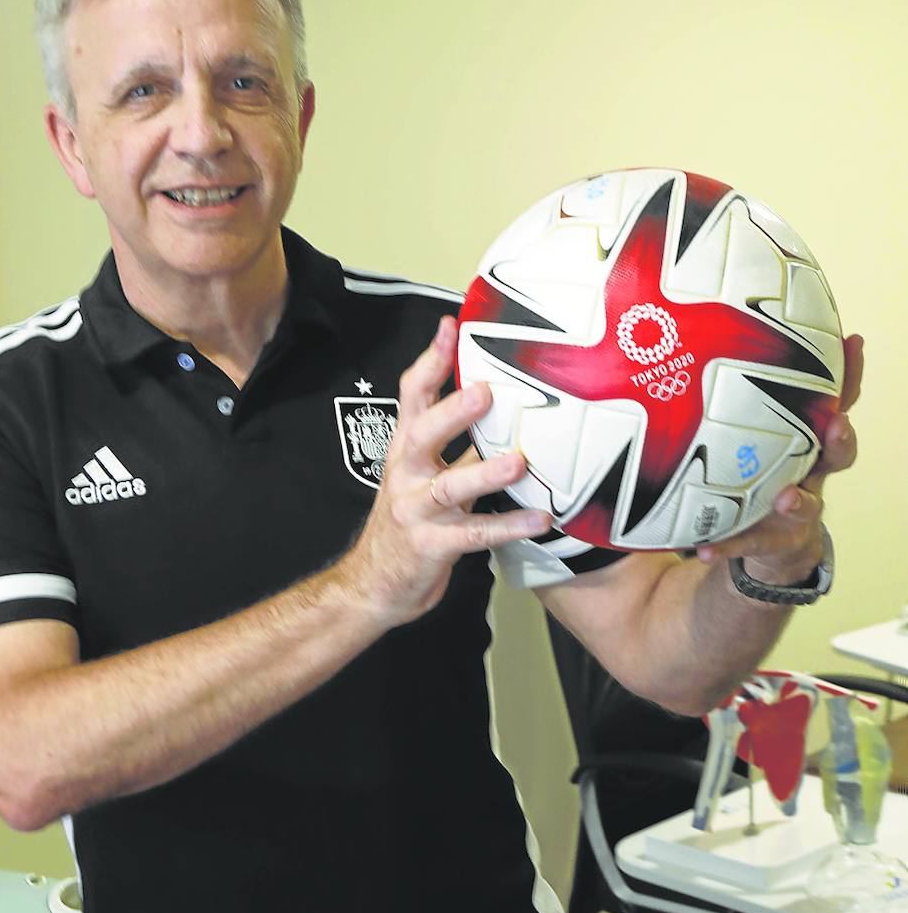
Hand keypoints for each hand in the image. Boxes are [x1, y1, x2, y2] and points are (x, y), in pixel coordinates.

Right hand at [341, 316, 551, 625]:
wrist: (374, 585)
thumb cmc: (408, 524)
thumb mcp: (423, 474)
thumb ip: (456, 444)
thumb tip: (501, 406)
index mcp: (405, 451)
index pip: (411, 397)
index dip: (429, 362)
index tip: (450, 327)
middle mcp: (406, 475)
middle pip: (422, 434)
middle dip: (452, 412)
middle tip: (484, 391)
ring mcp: (415, 511)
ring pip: (449, 487)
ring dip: (484, 472)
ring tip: (518, 462)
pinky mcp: (431, 547)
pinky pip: (474, 535)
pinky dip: (507, 526)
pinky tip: (539, 519)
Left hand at [695, 333, 862, 582]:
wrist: (764, 540)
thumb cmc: (755, 471)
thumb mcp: (749, 431)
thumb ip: (732, 398)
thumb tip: (690, 336)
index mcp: (805, 439)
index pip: (834, 402)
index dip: (849, 374)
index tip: (852, 342)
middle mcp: (810, 472)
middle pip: (837, 453)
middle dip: (840, 437)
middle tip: (836, 423)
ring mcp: (797, 511)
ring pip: (806, 505)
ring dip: (798, 500)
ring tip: (784, 498)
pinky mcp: (772, 543)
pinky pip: (749, 544)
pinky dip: (729, 544)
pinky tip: (706, 547)